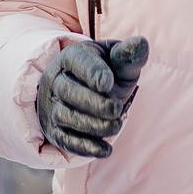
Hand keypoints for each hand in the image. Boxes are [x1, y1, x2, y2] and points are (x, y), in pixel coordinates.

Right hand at [33, 37, 149, 158]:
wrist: (83, 91)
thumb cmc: (107, 72)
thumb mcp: (117, 61)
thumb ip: (128, 55)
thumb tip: (140, 43)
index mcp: (73, 57)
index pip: (79, 63)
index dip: (92, 73)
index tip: (107, 84)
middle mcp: (56, 80)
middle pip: (68, 92)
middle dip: (93, 103)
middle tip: (117, 110)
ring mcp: (52, 106)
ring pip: (65, 116)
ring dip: (91, 125)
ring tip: (115, 126)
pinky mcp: (54, 129)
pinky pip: (64, 139)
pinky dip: (84, 147)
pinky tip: (105, 150)